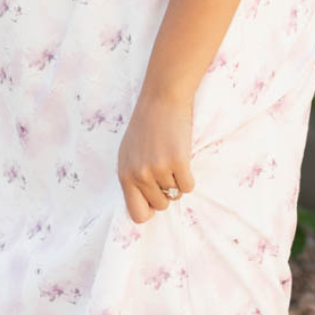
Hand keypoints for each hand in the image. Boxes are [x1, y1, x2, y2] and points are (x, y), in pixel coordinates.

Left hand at [117, 89, 196, 223]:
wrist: (161, 99)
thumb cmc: (146, 126)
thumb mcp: (129, 154)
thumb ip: (133, 178)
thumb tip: (145, 206)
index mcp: (125, 175)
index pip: (137, 214)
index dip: (149, 210)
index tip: (155, 198)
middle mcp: (139, 175)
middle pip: (161, 205)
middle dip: (167, 193)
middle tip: (167, 171)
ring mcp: (158, 169)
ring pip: (176, 195)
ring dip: (178, 181)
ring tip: (173, 159)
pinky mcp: (178, 161)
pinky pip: (188, 186)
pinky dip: (189, 177)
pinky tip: (183, 159)